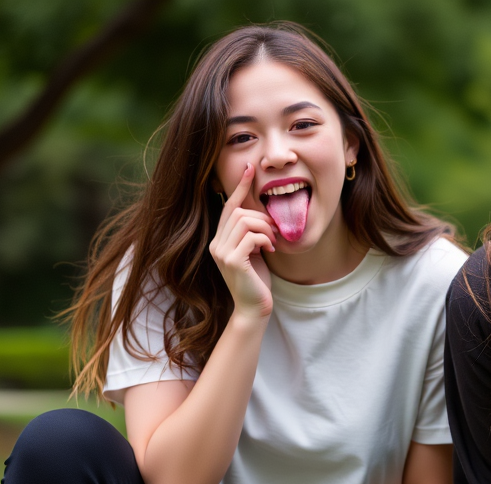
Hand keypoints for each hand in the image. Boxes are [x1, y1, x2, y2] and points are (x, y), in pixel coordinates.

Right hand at [209, 163, 275, 319]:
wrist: (254, 309)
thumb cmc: (257, 281)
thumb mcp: (254, 252)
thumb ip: (252, 233)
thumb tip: (262, 214)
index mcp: (219, 240)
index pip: (228, 207)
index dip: (239, 187)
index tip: (250, 168)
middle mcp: (216, 244)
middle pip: (238, 211)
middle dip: (262, 218)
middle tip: (275, 234)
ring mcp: (221, 253)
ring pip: (245, 221)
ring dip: (265, 229)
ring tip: (273, 243)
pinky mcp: (232, 261)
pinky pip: (250, 236)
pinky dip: (265, 239)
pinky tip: (270, 250)